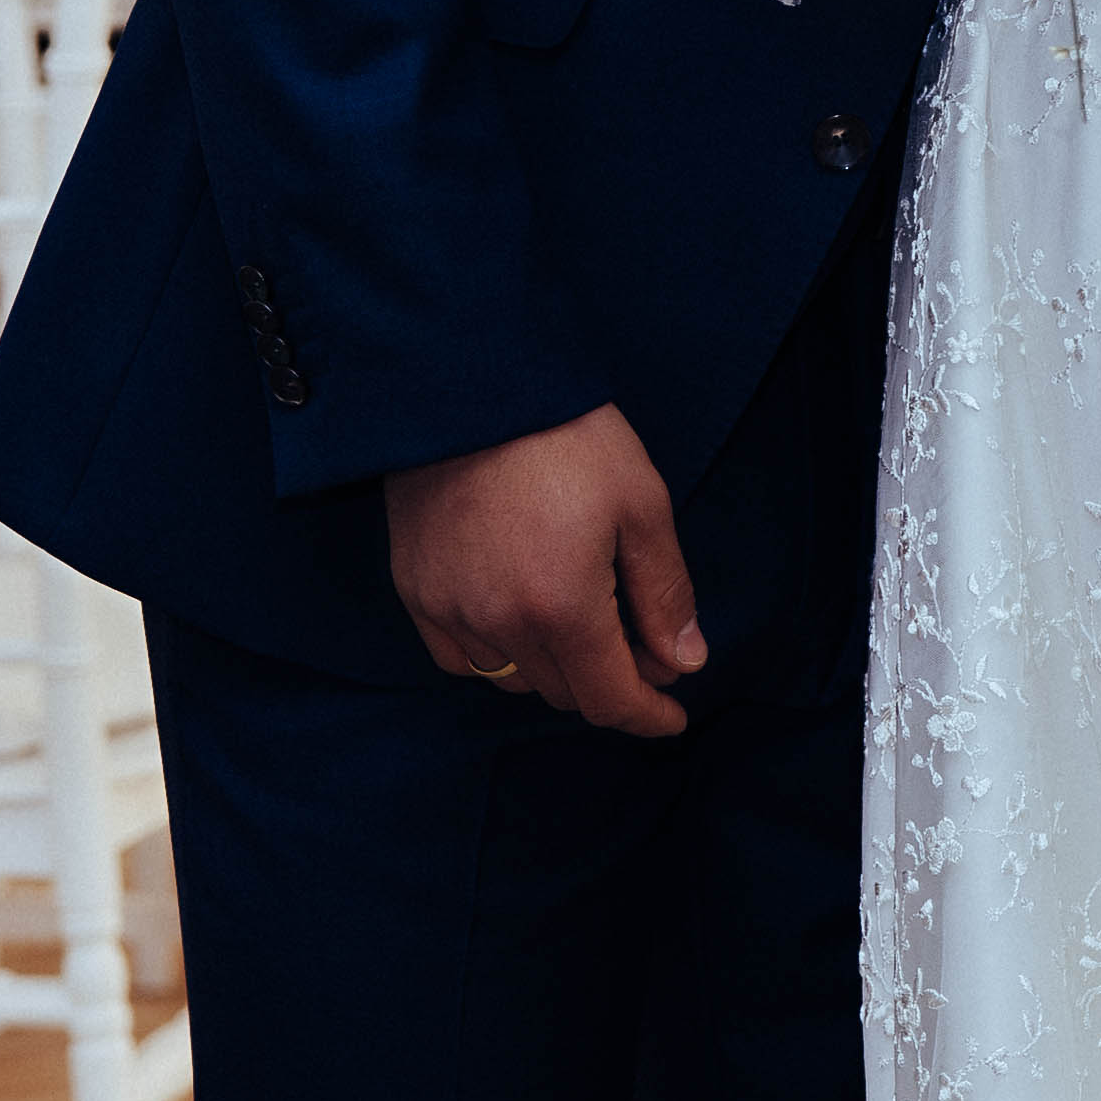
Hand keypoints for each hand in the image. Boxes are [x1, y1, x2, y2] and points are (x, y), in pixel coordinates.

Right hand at [382, 405, 705, 734]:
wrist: (471, 384)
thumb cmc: (567, 437)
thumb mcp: (641, 505)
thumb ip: (664, 593)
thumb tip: (684, 662)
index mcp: (563, 608)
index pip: (609, 700)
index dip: (647, 716)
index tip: (671, 714)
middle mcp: (501, 625)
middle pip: (566, 692)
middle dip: (610, 681)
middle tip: (641, 645)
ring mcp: (450, 611)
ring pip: (514, 679)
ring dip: (555, 668)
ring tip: (581, 621)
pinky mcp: (415, 591)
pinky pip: (461, 658)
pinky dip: (497, 654)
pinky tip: (519, 617)